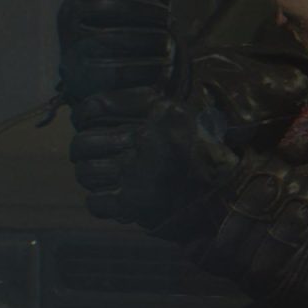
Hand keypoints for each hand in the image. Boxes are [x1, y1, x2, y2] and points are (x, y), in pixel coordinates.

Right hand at [57, 0, 187, 113]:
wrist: (88, 71)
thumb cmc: (111, 28)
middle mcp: (70, 12)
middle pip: (110, 5)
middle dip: (147, 12)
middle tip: (168, 19)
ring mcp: (72, 42)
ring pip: (114, 36)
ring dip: (150, 38)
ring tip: (167, 42)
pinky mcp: (82, 73)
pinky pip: (118, 70)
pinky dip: (146, 66)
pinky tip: (161, 63)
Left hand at [70, 96, 242, 230]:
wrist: (225, 193)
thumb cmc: (203, 152)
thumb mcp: (179, 114)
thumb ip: (148, 104)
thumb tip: (103, 104)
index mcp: (155, 113)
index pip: (97, 106)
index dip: (84, 113)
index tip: (85, 119)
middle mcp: (143, 140)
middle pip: (84, 143)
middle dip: (82, 151)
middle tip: (89, 155)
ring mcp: (137, 174)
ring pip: (87, 174)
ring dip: (90, 176)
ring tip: (101, 176)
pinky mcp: (135, 204)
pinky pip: (96, 203)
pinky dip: (99, 202)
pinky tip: (111, 197)